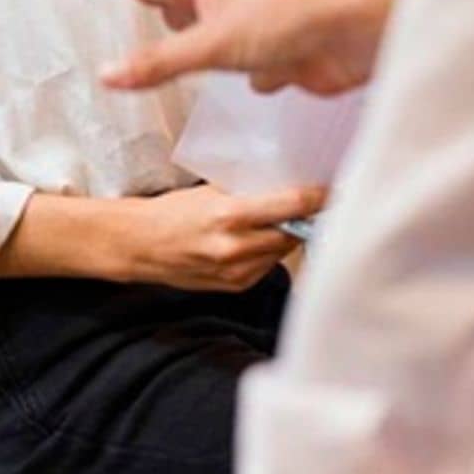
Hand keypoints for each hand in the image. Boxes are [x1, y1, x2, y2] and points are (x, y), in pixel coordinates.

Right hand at [80, 0, 392, 95]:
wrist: (355, 36)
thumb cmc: (288, 20)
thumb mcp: (211, 43)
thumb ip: (159, 63)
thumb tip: (106, 75)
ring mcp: (252, 26)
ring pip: (211, 30)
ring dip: (191, 35)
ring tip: (170, 32)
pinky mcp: (277, 55)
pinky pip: (250, 65)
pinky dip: (245, 74)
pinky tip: (250, 84)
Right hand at [125, 185, 327, 293]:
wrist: (140, 246)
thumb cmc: (170, 213)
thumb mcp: (209, 192)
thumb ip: (248, 193)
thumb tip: (286, 186)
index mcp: (229, 216)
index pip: (291, 206)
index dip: (318, 198)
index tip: (333, 191)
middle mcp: (235, 248)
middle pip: (293, 232)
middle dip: (303, 218)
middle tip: (311, 205)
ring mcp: (236, 272)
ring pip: (283, 251)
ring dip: (285, 236)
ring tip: (275, 222)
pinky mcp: (236, 286)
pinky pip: (267, 266)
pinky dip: (267, 252)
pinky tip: (252, 241)